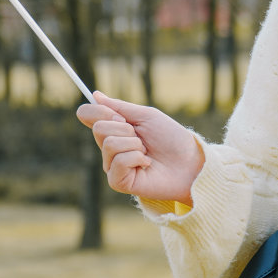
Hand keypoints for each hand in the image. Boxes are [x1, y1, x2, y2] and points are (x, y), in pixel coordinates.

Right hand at [75, 91, 204, 202]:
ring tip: (147, 152)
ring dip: (134, 144)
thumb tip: (94, 95)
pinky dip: (136, 158)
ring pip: (109, 144)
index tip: (121, 116)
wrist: (189, 161)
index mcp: (114, 129)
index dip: (100, 111)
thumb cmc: (171, 138)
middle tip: (142, 137)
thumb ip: (119, 107)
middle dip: (125, 128)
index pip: (88, 114)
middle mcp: (109, 147)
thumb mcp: (146, 116)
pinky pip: (118, 162)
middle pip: (99, 128)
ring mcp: (112, 165)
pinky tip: (147, 164)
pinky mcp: (118, 181)